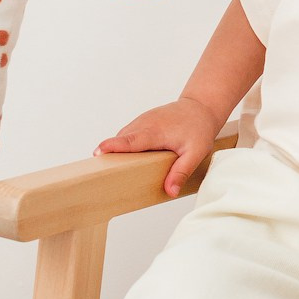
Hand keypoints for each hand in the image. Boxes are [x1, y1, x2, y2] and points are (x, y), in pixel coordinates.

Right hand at [94, 97, 219, 197]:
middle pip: (121, 140)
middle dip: (109, 152)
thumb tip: (170, 191)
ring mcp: (141, 121)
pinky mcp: (140, 122)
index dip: (114, 146)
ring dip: (115, 150)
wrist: (200, 107)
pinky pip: (127, 135)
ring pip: (122, 137)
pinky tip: (125, 159)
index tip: (99, 152)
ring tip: (108, 168)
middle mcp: (144, 124)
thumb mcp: (195, 153)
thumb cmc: (198, 128)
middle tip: (98, 170)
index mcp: (155, 132)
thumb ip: (181, 172)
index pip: (131, 140)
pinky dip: (122, 145)